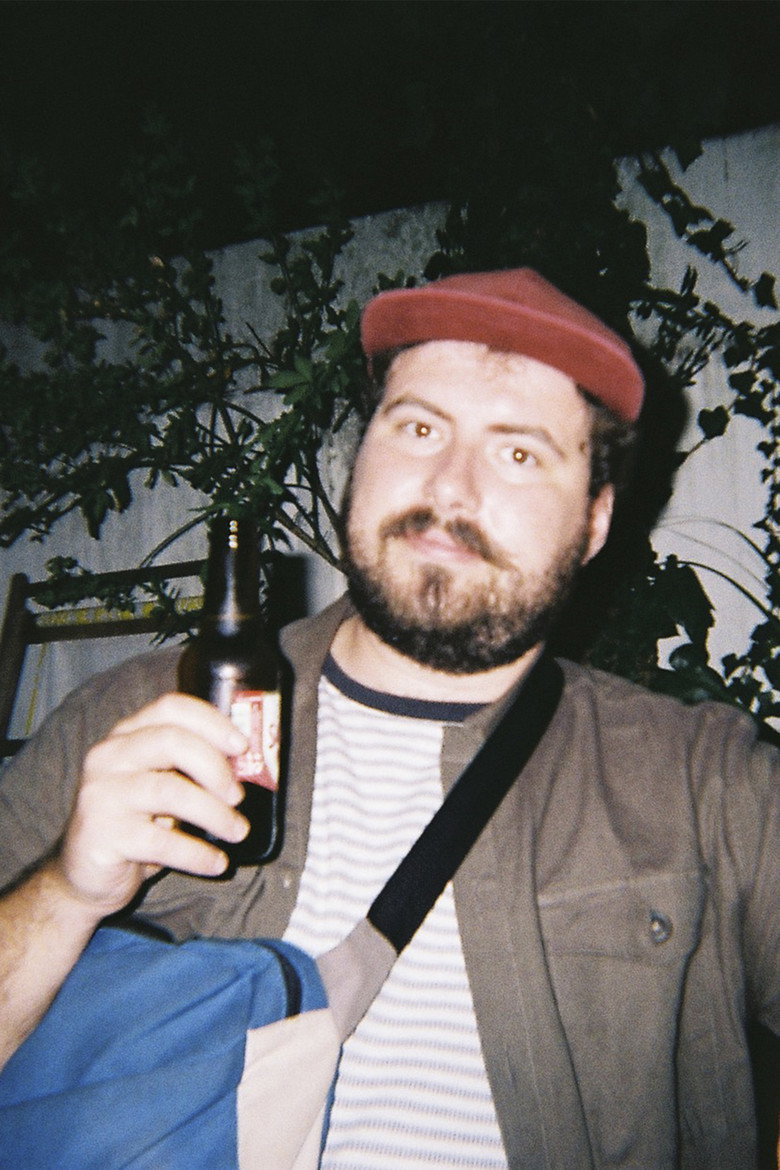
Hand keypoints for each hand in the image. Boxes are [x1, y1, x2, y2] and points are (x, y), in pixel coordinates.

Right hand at [52, 694, 249, 916]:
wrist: (84, 875)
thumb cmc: (135, 824)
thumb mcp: (161, 786)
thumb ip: (190, 770)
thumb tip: (248, 767)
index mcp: (127, 735)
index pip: (171, 708)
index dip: (212, 722)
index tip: (242, 746)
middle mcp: (109, 756)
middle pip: (172, 741)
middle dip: (215, 767)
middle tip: (239, 796)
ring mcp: (102, 794)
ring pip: (169, 790)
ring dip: (214, 813)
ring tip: (237, 831)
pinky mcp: (102, 835)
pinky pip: (160, 841)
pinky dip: (197, 853)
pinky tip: (216, 863)